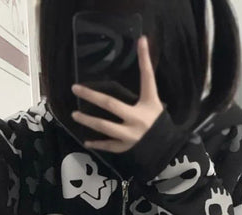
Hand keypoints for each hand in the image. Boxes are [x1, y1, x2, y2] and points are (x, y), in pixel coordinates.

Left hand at [70, 36, 163, 152]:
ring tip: (75, 115)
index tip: (141, 41)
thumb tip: (143, 46)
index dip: (144, 59)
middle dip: (92, 96)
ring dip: (88, 121)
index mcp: (147, 104)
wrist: (167, 147)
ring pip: (105, 127)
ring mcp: (130, 135)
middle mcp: (136, 119)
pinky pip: (109, 145)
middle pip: (110, 105)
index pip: (146, 77)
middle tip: (75, 88)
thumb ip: (147, 79)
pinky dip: (97, 144)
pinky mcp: (126, 148)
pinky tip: (86, 141)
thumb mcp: (154, 101)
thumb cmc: (158, 121)